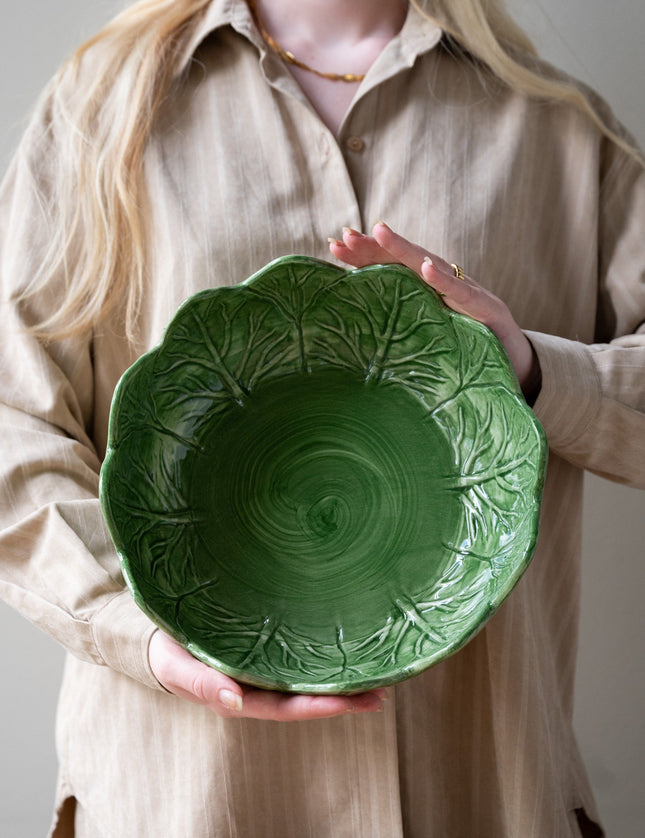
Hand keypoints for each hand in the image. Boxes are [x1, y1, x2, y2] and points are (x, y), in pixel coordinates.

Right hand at [148, 629, 384, 720]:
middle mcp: (260, 685)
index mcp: (242, 695)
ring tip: (378, 673)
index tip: (351, 702)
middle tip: (382, 691)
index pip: (288, 706)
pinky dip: (323, 656)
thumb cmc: (168, 652)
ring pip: (308, 677)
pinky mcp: (267, 646)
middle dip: (344, 697)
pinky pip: (299, 654)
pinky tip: (346, 648)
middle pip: (307, 695)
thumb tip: (234, 700)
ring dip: (341, 678)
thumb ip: (202, 683)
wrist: (158, 633)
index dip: (319, 706)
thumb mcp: (179, 667)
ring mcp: (265, 666)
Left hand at [329, 222, 540, 400]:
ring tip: (379, 232)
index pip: (391, 270)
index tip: (333, 247)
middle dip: (375, 246)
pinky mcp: (488, 310)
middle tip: (344, 235)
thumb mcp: (430, 343)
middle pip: (405, 261)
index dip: (364, 257)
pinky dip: (443, 281)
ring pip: (431, 267)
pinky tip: (424, 268)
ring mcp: (467, 295)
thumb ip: (403, 332)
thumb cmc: (470, 357)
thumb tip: (359, 338)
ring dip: (404, 249)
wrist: (519, 371)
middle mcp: (446, 287)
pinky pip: (463, 294)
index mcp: (428, 295)